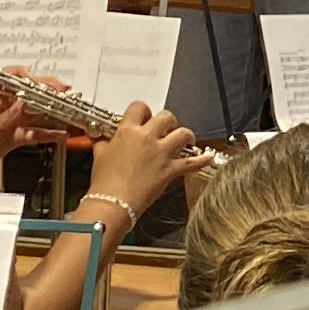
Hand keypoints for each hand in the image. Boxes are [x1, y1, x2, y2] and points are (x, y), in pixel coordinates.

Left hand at [0, 80, 78, 153]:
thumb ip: (4, 119)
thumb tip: (21, 104)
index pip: (10, 78)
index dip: (27, 76)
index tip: (41, 83)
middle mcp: (2, 108)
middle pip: (28, 94)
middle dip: (48, 90)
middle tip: (65, 91)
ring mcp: (9, 123)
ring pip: (35, 112)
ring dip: (53, 109)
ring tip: (70, 106)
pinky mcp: (13, 139)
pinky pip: (34, 134)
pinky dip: (48, 134)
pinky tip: (62, 134)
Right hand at [90, 103, 210, 223]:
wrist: (113, 202)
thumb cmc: (104, 182)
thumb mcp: (100, 156)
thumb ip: (104, 144)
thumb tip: (104, 141)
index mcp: (128, 131)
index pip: (139, 107)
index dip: (143, 110)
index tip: (145, 117)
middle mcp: (147, 138)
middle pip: (166, 117)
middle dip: (168, 121)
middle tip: (166, 128)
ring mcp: (161, 153)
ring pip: (182, 133)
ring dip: (186, 135)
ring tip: (186, 139)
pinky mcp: (170, 170)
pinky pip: (191, 162)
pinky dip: (202, 160)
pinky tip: (208, 157)